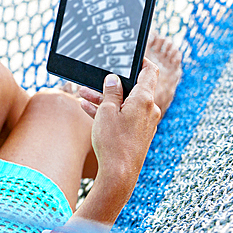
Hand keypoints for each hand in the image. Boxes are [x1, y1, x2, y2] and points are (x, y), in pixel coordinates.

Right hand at [75, 60, 160, 218]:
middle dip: (112, 84)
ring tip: (83, 94)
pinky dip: (110, 112)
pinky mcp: (139, 134)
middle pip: (133, 88)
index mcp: (145, 100)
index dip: (141, 61)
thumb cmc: (113, 142)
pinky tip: (88, 109)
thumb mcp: (107, 111)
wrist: (119, 175)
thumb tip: (114, 79)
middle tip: (94, 79)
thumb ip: (111, 92)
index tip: (130, 57)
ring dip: (106, 98)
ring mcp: (145, 123)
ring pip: (125, 104)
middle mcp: (149, 110)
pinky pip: (124, 117)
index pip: (150, 71)